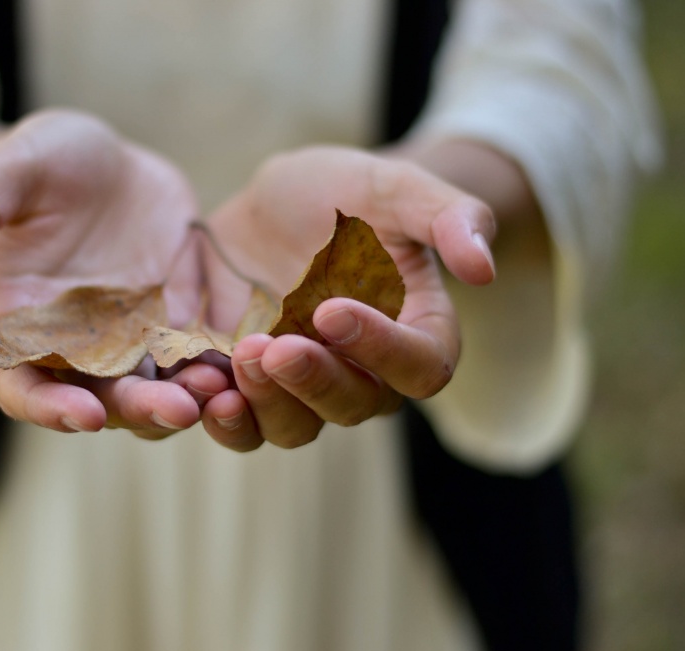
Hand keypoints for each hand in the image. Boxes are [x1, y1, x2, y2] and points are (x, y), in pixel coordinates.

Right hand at [0, 110, 227, 436]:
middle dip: (139, 409)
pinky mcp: (181, 325)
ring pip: (159, 390)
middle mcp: (78, 347)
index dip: (50, 408)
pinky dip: (223, 367)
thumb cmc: (43, 163)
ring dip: (188, 399)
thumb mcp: (7, 169)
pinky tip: (252, 359)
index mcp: (23, 324)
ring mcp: (135, 341)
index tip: (85, 416)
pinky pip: (202, 359)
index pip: (24, 387)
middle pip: (104, 400)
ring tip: (221, 386)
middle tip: (180, 407)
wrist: (107, 162)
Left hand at [199, 145, 496, 450]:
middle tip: (273, 347)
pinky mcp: (253, 386)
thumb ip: (448, 216)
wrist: (277, 205)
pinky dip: (225, 418)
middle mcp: (365, 371)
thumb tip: (484, 269)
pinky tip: (200, 392)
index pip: (421, 366)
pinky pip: (245, 425)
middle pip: (355, 406)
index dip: (382, 349)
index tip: (332, 309)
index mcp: (415, 330)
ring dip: (267, 407)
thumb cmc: (347, 194)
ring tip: (236, 365)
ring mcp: (305, 385)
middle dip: (315, 382)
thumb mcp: (394, 187)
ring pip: (298, 428)